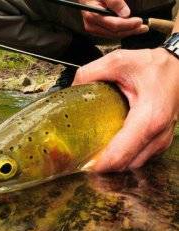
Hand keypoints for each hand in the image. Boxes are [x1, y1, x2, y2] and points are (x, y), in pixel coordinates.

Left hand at [73, 48, 178, 171]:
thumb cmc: (155, 66)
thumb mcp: (118, 61)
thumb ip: (90, 73)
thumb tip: (72, 89)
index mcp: (148, 118)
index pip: (119, 155)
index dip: (98, 164)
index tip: (81, 163)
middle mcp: (157, 134)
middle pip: (124, 165)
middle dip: (101, 165)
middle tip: (82, 158)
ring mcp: (160, 141)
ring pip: (131, 165)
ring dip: (112, 163)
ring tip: (93, 154)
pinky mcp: (159, 141)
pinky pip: (138, 157)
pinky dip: (122, 157)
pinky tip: (110, 148)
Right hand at [78, 0, 148, 37]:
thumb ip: (115, 1)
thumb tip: (126, 13)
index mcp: (93, 16)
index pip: (114, 25)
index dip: (128, 24)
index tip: (140, 21)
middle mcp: (92, 26)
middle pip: (114, 33)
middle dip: (130, 31)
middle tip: (143, 28)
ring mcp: (93, 29)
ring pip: (113, 35)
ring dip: (127, 32)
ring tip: (139, 29)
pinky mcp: (96, 30)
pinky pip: (110, 33)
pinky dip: (121, 32)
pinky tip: (129, 29)